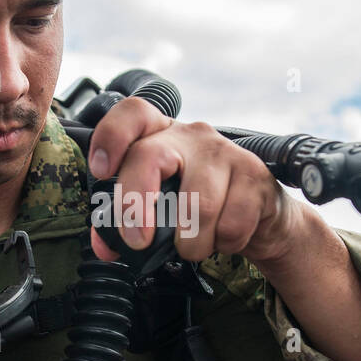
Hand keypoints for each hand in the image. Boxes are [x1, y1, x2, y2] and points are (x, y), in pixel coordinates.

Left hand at [87, 96, 303, 264]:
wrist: (260, 215)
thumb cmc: (200, 207)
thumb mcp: (161, 210)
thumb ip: (126, 224)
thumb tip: (105, 246)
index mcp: (160, 136)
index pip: (132, 114)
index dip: (111, 137)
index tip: (101, 170)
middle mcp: (191, 136)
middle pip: (150, 157)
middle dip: (135, 205)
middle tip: (138, 241)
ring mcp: (224, 151)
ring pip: (197, 205)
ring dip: (191, 243)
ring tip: (194, 247)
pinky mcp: (254, 174)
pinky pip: (231, 224)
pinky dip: (224, 244)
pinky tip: (225, 238)